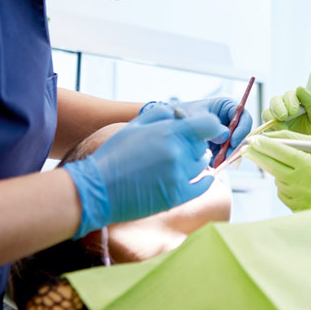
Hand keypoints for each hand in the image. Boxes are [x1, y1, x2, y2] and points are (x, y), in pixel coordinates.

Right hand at [63, 102, 225, 237]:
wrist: (98, 189)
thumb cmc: (115, 155)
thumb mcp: (135, 126)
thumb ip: (160, 115)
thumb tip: (180, 113)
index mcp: (169, 132)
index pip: (209, 125)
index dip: (212, 127)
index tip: (210, 130)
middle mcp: (178, 153)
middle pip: (203, 146)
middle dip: (196, 145)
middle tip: (181, 148)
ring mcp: (179, 176)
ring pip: (202, 165)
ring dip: (195, 162)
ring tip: (177, 164)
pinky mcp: (177, 196)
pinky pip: (202, 186)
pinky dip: (203, 181)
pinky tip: (197, 178)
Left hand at [168, 97, 251, 161]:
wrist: (172, 125)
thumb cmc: (184, 115)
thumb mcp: (196, 116)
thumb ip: (211, 125)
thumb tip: (225, 136)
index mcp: (228, 107)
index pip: (244, 117)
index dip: (242, 129)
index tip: (233, 142)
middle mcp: (230, 120)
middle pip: (242, 134)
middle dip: (236, 147)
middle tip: (226, 157)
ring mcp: (227, 134)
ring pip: (236, 146)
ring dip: (228, 156)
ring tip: (217, 162)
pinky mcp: (222, 146)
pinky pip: (227, 154)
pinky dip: (221, 160)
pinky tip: (212, 163)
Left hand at [243, 130, 310, 224]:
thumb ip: (293, 140)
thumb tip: (268, 137)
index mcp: (310, 166)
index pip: (281, 153)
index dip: (264, 145)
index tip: (252, 139)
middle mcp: (303, 183)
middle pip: (272, 167)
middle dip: (257, 156)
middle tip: (246, 149)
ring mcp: (299, 198)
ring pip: (276, 179)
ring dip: (277, 171)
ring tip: (294, 169)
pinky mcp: (297, 209)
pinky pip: (282, 192)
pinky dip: (285, 184)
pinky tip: (298, 182)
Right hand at [262, 87, 310, 140]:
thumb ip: (310, 101)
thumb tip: (299, 87)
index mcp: (297, 102)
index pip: (288, 95)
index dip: (290, 100)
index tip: (295, 110)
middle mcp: (285, 109)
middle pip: (275, 101)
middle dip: (279, 107)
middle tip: (285, 116)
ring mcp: (277, 121)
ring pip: (267, 113)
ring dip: (272, 117)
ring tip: (283, 127)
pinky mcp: (271, 132)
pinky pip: (264, 128)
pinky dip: (269, 129)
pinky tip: (277, 134)